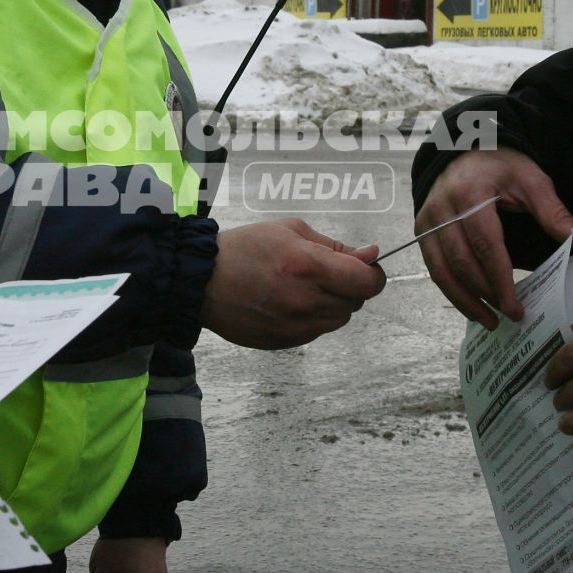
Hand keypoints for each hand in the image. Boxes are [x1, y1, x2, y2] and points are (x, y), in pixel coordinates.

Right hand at [201, 219, 385, 348]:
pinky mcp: (285, 342)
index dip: (372, 275)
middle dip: (348, 286)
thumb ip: (335, 247)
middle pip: (356, 302)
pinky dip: (311, 317)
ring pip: (338, 319)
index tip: (362, 268)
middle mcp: (306, 300)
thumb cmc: (244, 248)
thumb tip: (371, 256)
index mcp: (309, 266)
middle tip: (322, 272)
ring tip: (300, 287)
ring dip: (331, 303)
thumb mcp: (291, 231)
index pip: (368, 283)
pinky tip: (287, 302)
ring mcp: (296, 326)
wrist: (200, 281)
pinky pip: (316, 331)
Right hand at [416, 149, 572, 326]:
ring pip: (441, 272)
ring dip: (464, 301)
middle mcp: (442, 209)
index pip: (486, 247)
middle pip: (462, 264)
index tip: (516, 308)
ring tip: (488, 320)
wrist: (466, 149)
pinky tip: (470, 305)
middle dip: (485, 296)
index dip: (500, 281)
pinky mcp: (421, 230)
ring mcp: (427, 221)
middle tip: (508, 317)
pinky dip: (451, 290)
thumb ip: (554, 213)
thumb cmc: (501, 165)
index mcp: (470, 195)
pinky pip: (434, 267)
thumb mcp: (531, 180)